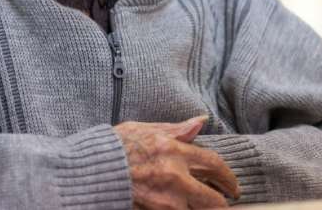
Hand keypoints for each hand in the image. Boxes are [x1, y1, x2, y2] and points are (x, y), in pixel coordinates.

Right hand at [114, 116, 239, 208]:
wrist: (90, 171)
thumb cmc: (115, 147)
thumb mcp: (145, 130)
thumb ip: (176, 129)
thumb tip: (200, 122)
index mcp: (174, 151)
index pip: (214, 164)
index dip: (227, 177)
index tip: (231, 185)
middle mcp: (175, 176)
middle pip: (213, 200)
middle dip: (223, 204)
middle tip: (225, 203)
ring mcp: (166, 200)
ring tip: (204, 207)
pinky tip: (183, 208)